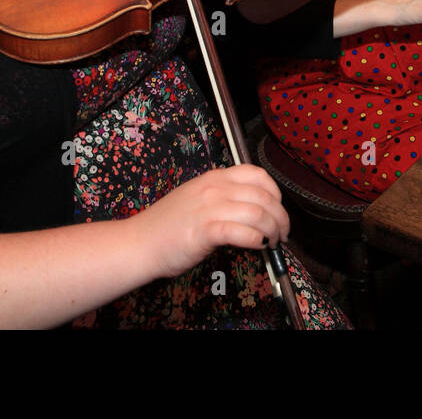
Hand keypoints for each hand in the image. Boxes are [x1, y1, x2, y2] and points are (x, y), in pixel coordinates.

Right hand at [135, 165, 289, 280]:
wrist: (139, 243)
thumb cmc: (167, 226)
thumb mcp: (197, 198)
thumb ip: (223, 198)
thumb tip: (254, 210)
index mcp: (215, 178)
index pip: (258, 175)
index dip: (276, 193)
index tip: (278, 209)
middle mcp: (215, 188)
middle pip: (264, 197)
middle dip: (281, 217)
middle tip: (282, 233)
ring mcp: (210, 208)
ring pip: (258, 214)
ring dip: (273, 231)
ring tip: (272, 243)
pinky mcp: (205, 231)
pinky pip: (242, 232)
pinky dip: (256, 239)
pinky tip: (257, 246)